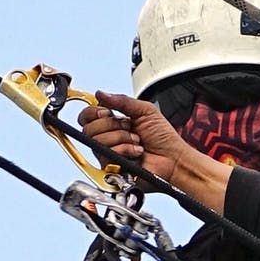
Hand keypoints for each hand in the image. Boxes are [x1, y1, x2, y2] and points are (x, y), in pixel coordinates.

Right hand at [78, 93, 232, 211]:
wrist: (172, 158)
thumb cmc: (163, 137)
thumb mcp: (145, 110)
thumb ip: (122, 101)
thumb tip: (100, 94)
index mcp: (112, 122)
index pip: (87, 116)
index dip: (94, 112)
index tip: (108, 112)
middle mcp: (107, 138)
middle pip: (89, 128)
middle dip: (114, 125)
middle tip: (130, 127)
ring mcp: (108, 153)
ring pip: (98, 141)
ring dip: (123, 138)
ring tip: (137, 141)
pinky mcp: (111, 167)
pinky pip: (107, 154)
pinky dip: (126, 150)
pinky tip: (136, 152)